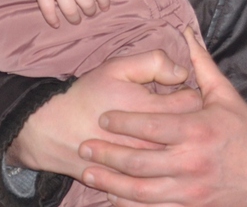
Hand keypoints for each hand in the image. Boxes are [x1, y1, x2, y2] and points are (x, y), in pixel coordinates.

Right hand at [7, 51, 201, 179]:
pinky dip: (165, 169)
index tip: (182, 89)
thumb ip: (153, 62)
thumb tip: (181, 71)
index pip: (192, 102)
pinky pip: (159, 181)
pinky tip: (159, 155)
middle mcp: (149, 144)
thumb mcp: (118, 67)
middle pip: (189, 132)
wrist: (53, 130)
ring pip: (177, 157)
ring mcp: (140, 168)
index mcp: (150, 112)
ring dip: (179, 143)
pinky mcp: (129, 183)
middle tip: (178, 110)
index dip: (192, 91)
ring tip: (170, 132)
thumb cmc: (88, 95)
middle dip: (190, 118)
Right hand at [17, 0, 109, 25]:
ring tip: (75, 20)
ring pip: (70, 10)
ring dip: (74, 18)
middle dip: (90, 12)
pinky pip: (49, 10)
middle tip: (88, 14)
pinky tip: (56, 24)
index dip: (104, 1)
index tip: (105, 8)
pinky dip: (53, 20)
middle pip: (87, 4)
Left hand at [79, 30, 246, 206]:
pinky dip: (129, 204)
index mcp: (197, 129)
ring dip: (110, 182)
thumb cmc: (242, 130)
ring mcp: (189, 189)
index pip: (151, 126)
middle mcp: (190, 161)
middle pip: (139, 160)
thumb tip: (186, 33)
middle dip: (108, 153)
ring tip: (89, 171)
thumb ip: (201, 64)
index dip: (124, 123)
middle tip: (85, 145)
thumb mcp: (224, 93)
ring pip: (140, 190)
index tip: (104, 118)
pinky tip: (112, 196)